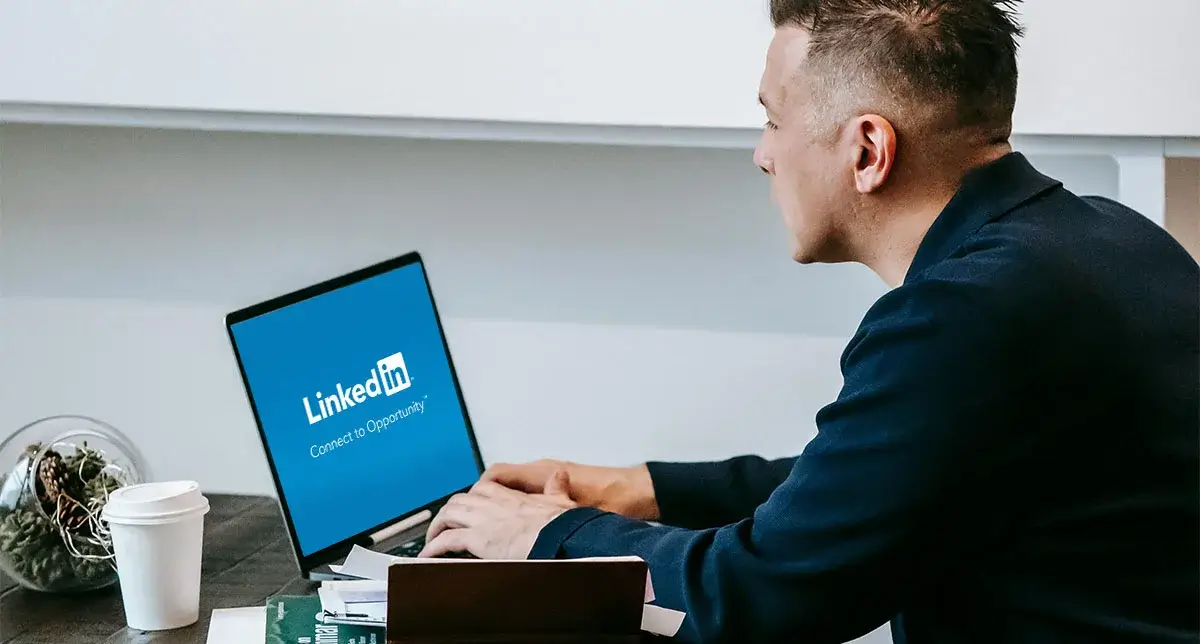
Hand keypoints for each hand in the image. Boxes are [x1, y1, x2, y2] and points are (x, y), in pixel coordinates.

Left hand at [418, 470, 578, 559]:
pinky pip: (447, 541)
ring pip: (448, 514)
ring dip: (437, 527)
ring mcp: (483, 521)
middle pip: (459, 500)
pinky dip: (433, 547)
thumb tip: (560, 476)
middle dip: (449, 512)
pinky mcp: (478, 539)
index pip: (482, 489)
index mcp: (511, 497)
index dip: (471, 497)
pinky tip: (428, 556)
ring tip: (433, 540)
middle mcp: (493, 505)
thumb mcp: (561, 501)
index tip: (468, 506)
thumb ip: (557, 488)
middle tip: (445, 525)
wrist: (561, 536)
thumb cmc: (561, 525)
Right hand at [482, 459, 660, 520]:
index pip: (495, 475)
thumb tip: (519, 527)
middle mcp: (542, 472)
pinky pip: (526, 490)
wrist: (637, 491)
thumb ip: (548, 514)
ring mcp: (549, 478)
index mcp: (540, 474)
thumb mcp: (577, 512)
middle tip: (467, 523)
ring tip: (484, 526)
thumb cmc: (612, 498)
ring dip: (496, 503)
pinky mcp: (559, 487)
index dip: (476, 492)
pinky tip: (514, 524)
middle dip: (479, 501)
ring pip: (510, 487)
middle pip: (497, 481)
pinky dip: (514, 503)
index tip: (466, 511)